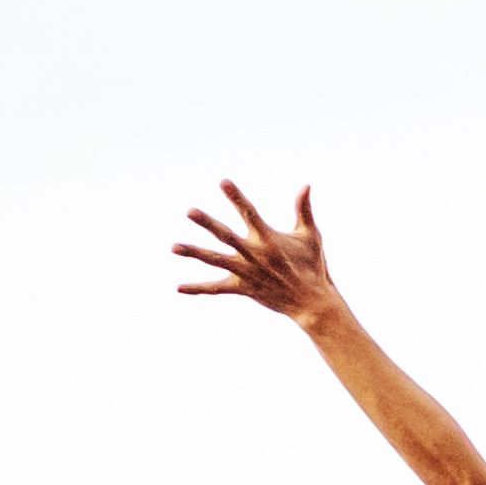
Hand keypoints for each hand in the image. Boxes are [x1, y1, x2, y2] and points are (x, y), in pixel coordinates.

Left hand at [175, 181, 345, 324]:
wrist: (312, 302)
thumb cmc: (312, 266)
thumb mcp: (310, 236)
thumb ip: (304, 210)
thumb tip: (306, 185)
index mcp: (269, 239)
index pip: (249, 213)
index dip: (236, 197)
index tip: (223, 181)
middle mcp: (256, 255)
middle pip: (226, 236)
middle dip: (207, 224)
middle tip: (189, 211)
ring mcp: (248, 273)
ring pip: (216, 260)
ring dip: (194, 253)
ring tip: (173, 247)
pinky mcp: (244, 289)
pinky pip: (217, 289)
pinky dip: (198, 289)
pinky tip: (178, 287)